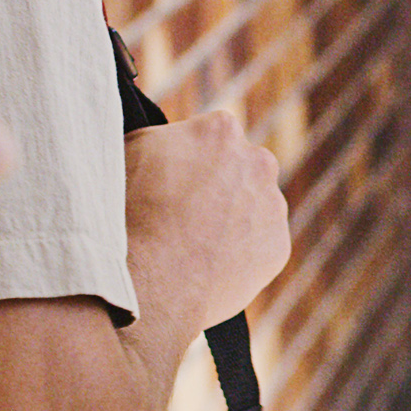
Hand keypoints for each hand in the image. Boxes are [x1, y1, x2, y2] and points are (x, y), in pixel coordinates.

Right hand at [124, 104, 295, 327]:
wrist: (152, 279)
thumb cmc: (132, 212)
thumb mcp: (131, 150)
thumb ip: (163, 137)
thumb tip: (169, 140)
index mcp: (221, 130)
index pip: (211, 136)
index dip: (189, 158)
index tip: (173, 178)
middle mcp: (258, 162)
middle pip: (241, 168)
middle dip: (220, 184)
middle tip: (186, 211)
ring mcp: (273, 205)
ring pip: (254, 206)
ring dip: (233, 218)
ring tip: (195, 242)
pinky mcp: (278, 246)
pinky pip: (260, 244)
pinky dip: (241, 252)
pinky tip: (210, 263)